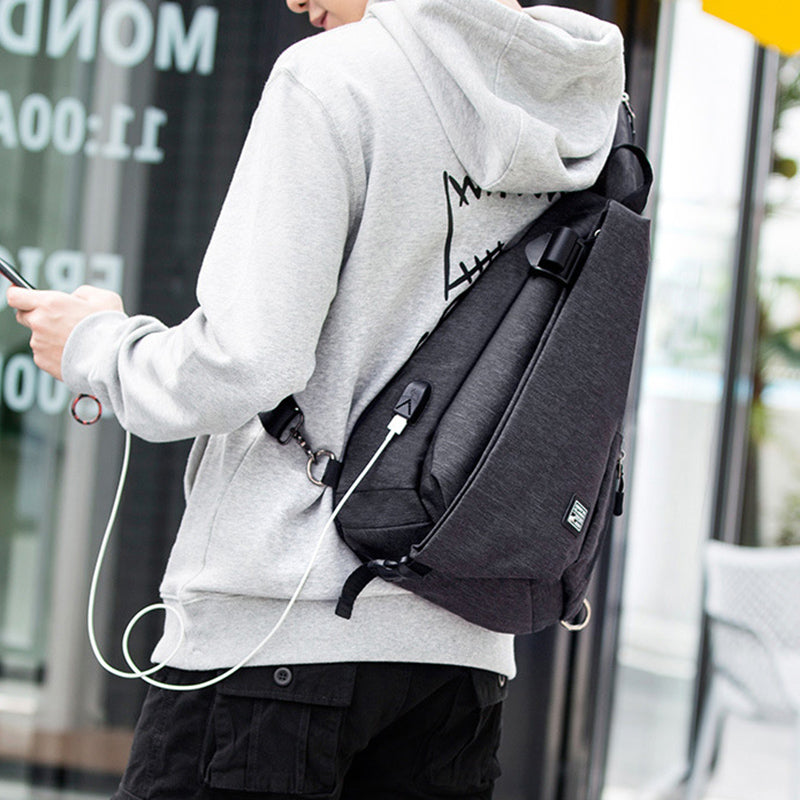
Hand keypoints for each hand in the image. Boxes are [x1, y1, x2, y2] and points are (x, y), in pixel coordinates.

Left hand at [7, 285, 124, 380]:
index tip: (20, 294)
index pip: (15, 295)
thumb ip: (82, 293)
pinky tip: (73, 352)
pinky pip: (43, 353)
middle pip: (23, 315)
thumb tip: (74, 297)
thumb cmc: (110, 328)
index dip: (17, 293)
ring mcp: (39, 343)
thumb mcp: (104, 297)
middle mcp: (39, 322)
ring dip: (50, 336)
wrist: (112, 359)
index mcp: (50, 303)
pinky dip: (54, 353)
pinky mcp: (42, 361)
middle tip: (58, 320)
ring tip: (75, 341)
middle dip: (37, 315)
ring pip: (37, 336)